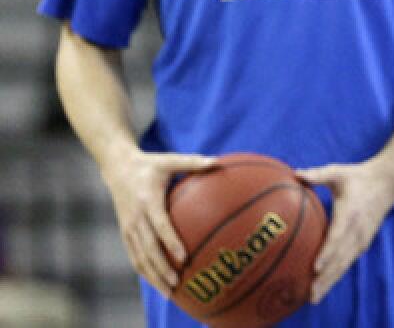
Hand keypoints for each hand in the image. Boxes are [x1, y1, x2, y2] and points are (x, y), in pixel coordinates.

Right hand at [101, 150, 216, 295]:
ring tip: (170, 292)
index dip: (170, 242)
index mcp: (147, 200)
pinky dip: (145, 271)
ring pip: (139, 258)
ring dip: (153, 276)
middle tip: (177, 283)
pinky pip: (134, 256)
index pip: (159, 225)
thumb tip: (218, 162)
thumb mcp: (169, 159)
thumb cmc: (150, 164)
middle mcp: (135, 217)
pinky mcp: (124, 233)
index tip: (184, 257)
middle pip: (148, 249)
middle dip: (161, 268)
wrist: (117, 168)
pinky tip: (159, 282)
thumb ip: (193, 162)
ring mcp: (128, 227)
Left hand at [297, 158, 393, 302]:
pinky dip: (336, 275)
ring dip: (330, 281)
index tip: (316, 267)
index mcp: (350, 213)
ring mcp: (362, 238)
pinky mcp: (363, 243)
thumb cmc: (358, 177)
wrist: (387, 183)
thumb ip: (317, 174)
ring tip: (314, 297)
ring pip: (344, 264)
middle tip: (310, 292)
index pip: (338, 236)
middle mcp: (358, 230)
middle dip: (326, 277)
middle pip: (341, 258)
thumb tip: (294, 173)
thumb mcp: (338, 172)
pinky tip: (324, 285)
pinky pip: (348, 262)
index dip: (327, 253)